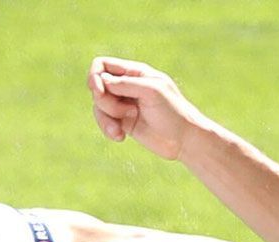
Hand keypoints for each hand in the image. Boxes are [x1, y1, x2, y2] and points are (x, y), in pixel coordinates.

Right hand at [89, 57, 210, 161]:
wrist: (184, 140)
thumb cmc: (173, 112)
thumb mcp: (151, 92)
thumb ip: (125, 84)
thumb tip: (101, 81)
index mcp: (135, 72)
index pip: (102, 65)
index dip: (95, 76)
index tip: (100, 91)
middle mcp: (127, 86)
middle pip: (97, 87)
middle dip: (106, 103)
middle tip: (128, 112)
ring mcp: (124, 104)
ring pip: (99, 106)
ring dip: (106, 119)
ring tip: (121, 131)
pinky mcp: (123, 122)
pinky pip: (104, 121)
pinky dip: (108, 129)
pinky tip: (121, 137)